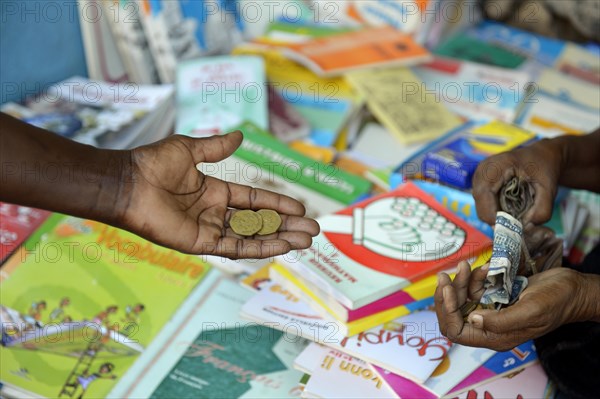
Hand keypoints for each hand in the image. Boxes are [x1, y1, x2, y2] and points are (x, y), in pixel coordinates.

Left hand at [116, 131, 319, 257]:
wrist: (129, 182)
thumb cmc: (154, 164)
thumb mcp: (191, 149)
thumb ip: (217, 147)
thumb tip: (240, 136)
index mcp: (215, 192)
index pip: (254, 200)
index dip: (277, 204)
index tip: (301, 208)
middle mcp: (215, 213)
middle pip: (259, 222)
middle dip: (286, 226)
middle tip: (312, 230)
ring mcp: (210, 229)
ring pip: (252, 237)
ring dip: (280, 239)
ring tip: (306, 241)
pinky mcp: (202, 244)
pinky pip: (236, 248)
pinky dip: (259, 248)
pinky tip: (282, 246)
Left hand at [435, 263, 595, 350]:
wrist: (573, 289)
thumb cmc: (556, 301)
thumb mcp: (530, 311)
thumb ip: (500, 321)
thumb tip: (472, 319)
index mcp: (495, 337)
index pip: (456, 331)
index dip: (447, 311)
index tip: (447, 288)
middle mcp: (489, 326)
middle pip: (454, 314)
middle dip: (448, 293)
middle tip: (448, 273)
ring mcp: (491, 311)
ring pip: (461, 298)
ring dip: (460, 280)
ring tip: (466, 265)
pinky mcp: (495, 297)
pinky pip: (474, 288)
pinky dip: (474, 276)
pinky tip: (485, 267)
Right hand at [472, 138, 561, 225]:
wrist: (541, 155)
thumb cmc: (544, 167)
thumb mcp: (549, 188)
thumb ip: (542, 209)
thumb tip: (527, 227)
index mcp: (495, 166)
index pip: (484, 195)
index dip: (494, 216)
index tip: (513, 229)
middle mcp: (481, 171)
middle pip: (481, 206)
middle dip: (498, 220)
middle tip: (517, 226)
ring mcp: (478, 178)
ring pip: (481, 208)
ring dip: (497, 216)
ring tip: (515, 216)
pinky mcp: (480, 184)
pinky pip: (484, 205)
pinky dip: (496, 211)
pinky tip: (510, 209)